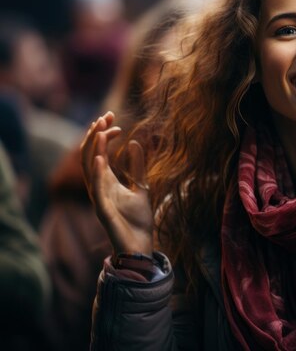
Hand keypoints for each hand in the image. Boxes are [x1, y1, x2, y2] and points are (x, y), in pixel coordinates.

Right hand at [80, 111, 153, 255]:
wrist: (141, 246)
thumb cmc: (137, 220)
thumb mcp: (141, 187)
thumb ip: (136, 167)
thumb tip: (134, 143)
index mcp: (106, 182)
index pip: (99, 153)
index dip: (103, 135)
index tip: (115, 120)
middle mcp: (99, 188)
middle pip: (89, 156)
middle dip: (95, 135)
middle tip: (104, 116)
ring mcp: (99, 199)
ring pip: (89, 170)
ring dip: (93, 149)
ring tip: (100, 129)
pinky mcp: (103, 212)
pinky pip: (96, 190)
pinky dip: (97, 173)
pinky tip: (101, 158)